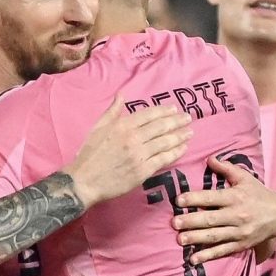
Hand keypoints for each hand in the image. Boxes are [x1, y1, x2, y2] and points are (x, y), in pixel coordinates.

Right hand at [64, 96, 192, 207]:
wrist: (85, 180)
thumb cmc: (89, 154)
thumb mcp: (97, 127)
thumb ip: (112, 111)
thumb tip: (121, 95)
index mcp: (122, 125)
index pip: (149, 114)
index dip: (164, 111)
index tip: (174, 109)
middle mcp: (133, 137)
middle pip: (161, 126)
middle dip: (177, 121)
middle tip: (188, 118)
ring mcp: (140, 154)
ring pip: (165, 142)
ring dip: (180, 136)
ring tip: (189, 132)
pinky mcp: (143, 170)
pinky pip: (164, 159)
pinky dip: (175, 152)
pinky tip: (183, 148)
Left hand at [173, 156, 275, 264]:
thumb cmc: (257, 194)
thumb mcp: (245, 178)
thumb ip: (226, 168)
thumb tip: (209, 158)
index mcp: (235, 197)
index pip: (212, 198)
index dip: (195, 199)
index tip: (179, 200)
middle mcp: (237, 215)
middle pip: (211, 219)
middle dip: (191, 221)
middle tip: (174, 222)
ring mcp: (239, 232)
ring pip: (214, 236)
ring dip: (196, 238)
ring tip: (180, 239)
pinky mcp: (240, 245)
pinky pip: (222, 251)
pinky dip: (208, 256)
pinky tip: (194, 259)